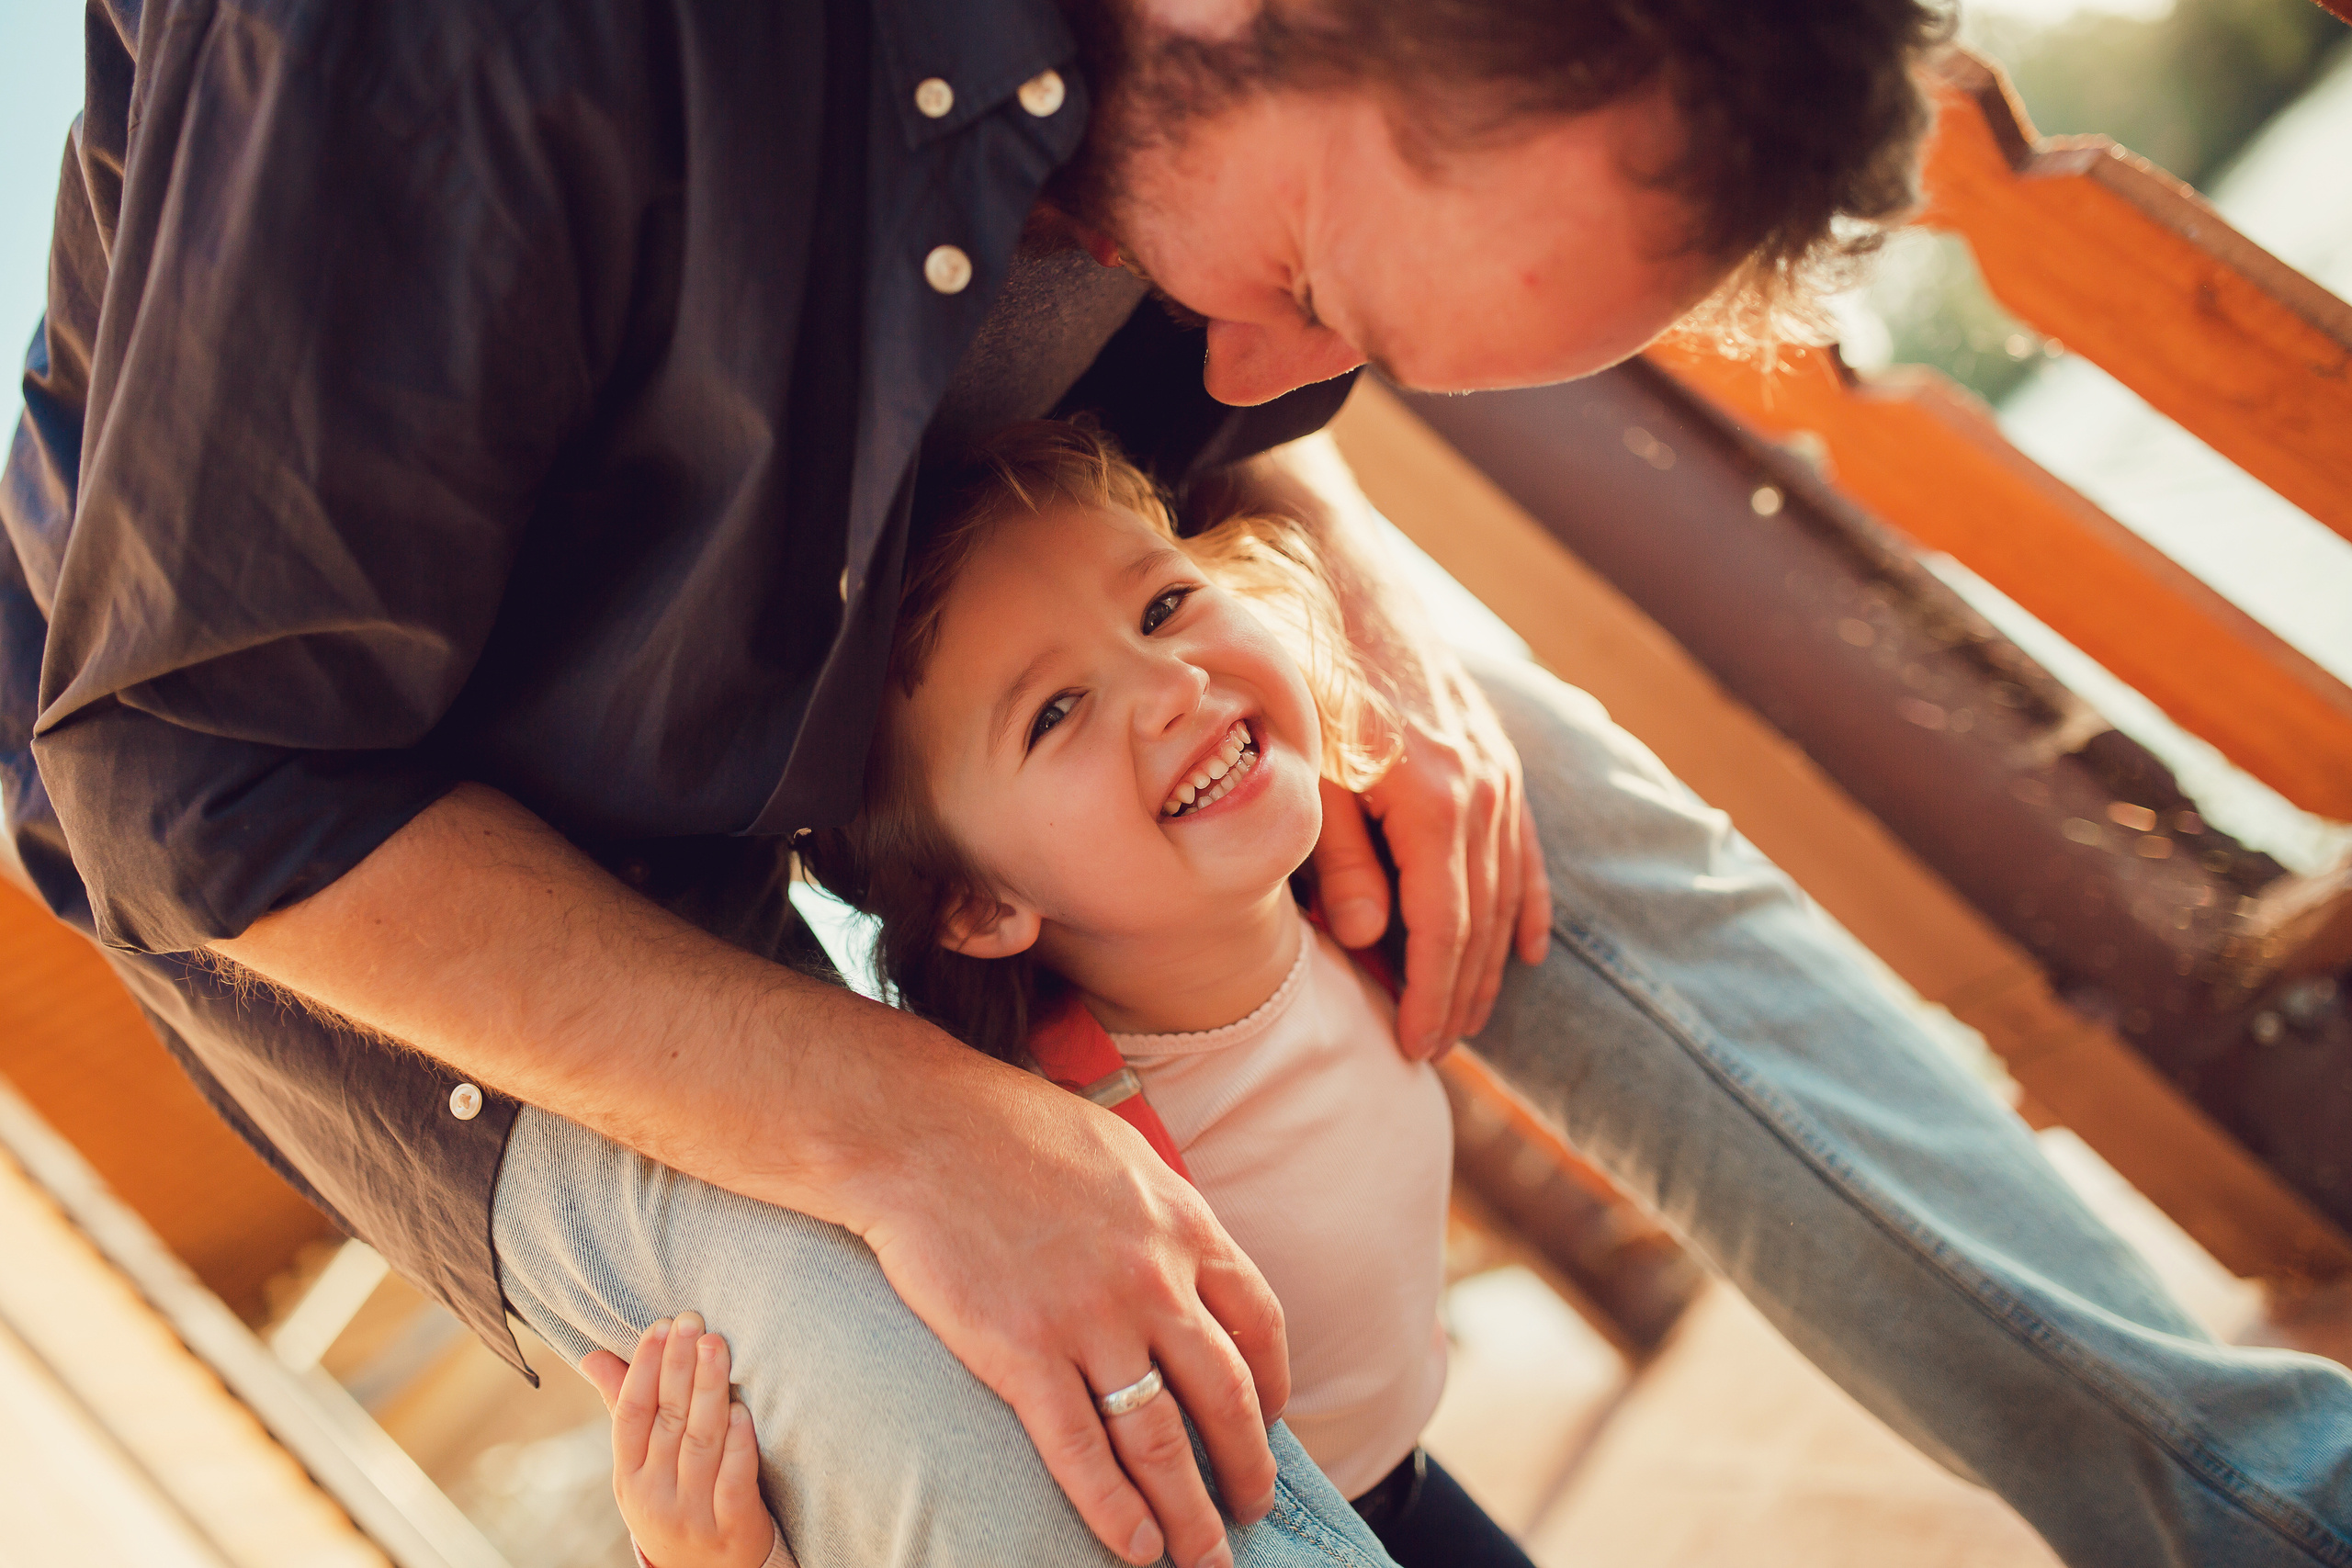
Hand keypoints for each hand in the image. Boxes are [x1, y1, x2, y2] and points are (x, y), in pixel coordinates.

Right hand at [583, 1314, 773, 1567]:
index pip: (631, 1413)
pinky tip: (744, 1409)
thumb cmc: (671, 1501)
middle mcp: (656, 1494)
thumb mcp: (638, 1466)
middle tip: (693, 1321)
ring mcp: (693, 1512)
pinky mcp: (733, 1525)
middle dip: (680, 1366)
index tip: (661, 1326)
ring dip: (709, 1390)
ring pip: (701, 1442)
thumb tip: (591, 1355)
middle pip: (667, 1420)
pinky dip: (739, 1443)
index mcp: (628, 1475)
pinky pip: (734, 1479)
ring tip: (717, 1345)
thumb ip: (623, 1406)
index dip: (644, 1368)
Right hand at [843, 1057, 1286, 1567]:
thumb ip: (1161, 1215)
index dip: (1272, 1386)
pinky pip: (1080, 1452)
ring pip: (1161, 1440)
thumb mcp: (1119, 1154)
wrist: (917, 1128)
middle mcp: (1152, 1279)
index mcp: (1183, 1225)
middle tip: (1251, 1511)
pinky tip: (1135, 1547)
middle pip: (1225, 1396)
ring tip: (1201, 1558)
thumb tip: (1185, 1262)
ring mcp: (1089, 1320)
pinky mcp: (1020, 1353)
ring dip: (1190, 1513)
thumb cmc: (1009, 1129)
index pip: (1258, 1324)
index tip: (1269, 1422)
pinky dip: (1114, 1510)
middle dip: (1245, 1467)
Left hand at [1313, 656, 1550, 1058]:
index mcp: (1434, 802)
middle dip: (1461, 995)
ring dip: (1491, 962)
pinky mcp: (1499, 757)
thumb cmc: (1312, 681)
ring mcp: (1499, 773)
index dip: (1431, 996)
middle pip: (1480, 922)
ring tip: (1469, 1016)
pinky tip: (1528, 951)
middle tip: (1435, 1050)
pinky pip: (1524, 849)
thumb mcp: (1310, 774)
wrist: (1348, 582)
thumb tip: (1372, 940)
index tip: (1415, 1045)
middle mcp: (1482, 792)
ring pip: (1505, 892)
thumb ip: (1344, 860)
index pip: (1443, 931)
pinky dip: (1526, 904)